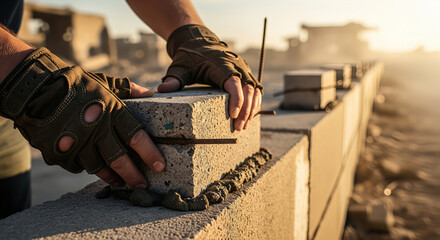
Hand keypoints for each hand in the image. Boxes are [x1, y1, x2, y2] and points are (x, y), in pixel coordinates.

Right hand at [0, 48, 164, 188]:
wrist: (35, 89)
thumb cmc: (75, 84)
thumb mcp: (103, 82)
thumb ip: (127, 90)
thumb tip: (149, 92)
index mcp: (112, 112)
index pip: (137, 138)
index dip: (150, 154)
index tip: (160, 166)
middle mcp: (97, 130)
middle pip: (120, 160)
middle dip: (133, 175)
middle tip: (141, 185)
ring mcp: (78, 143)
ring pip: (99, 168)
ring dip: (112, 177)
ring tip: (120, 183)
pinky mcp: (60, 153)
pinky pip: (78, 166)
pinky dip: (86, 167)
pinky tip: (93, 168)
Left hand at [159, 24, 261, 130]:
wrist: (200, 42)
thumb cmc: (190, 57)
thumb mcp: (180, 67)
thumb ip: (174, 78)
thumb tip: (163, 89)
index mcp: (221, 65)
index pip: (234, 83)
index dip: (236, 99)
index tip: (233, 115)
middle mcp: (236, 66)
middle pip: (248, 89)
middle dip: (245, 110)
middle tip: (238, 128)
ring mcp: (243, 70)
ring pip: (254, 91)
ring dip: (251, 109)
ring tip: (243, 127)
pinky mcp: (246, 74)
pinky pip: (255, 90)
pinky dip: (254, 104)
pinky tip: (248, 118)